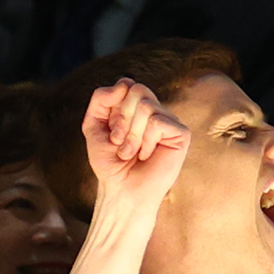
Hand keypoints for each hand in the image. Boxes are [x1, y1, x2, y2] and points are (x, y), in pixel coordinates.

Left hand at [81, 79, 185, 209]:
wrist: (122, 189)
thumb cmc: (111, 163)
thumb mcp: (93, 126)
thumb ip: (101, 99)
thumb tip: (125, 83)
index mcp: (136, 107)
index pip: (126, 84)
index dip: (114, 105)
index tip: (111, 131)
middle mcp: (154, 110)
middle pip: (137, 89)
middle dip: (122, 118)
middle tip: (120, 141)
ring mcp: (168, 120)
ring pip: (146, 106)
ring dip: (132, 134)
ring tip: (132, 152)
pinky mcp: (181, 132)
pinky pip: (157, 122)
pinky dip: (146, 141)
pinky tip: (148, 155)